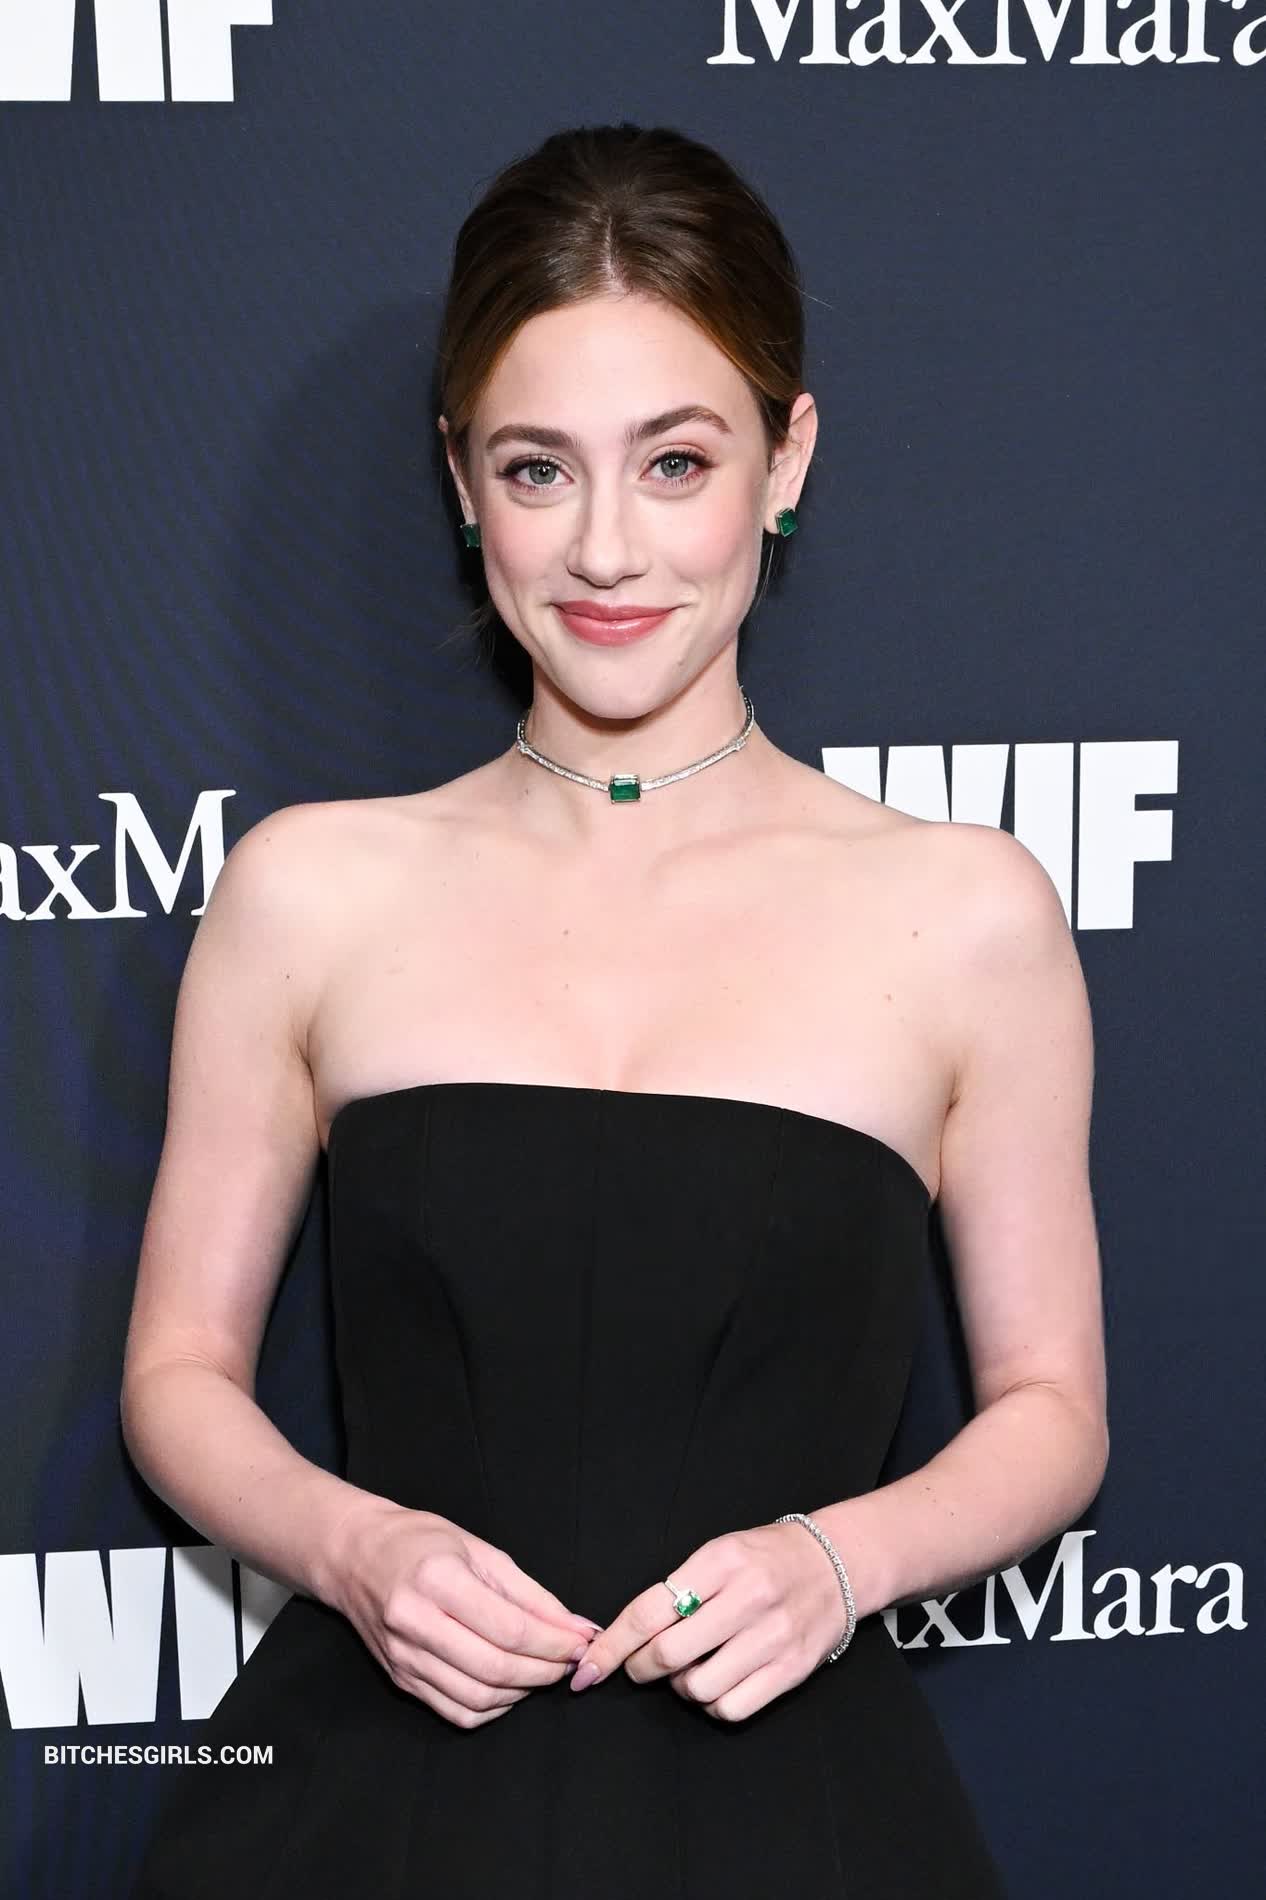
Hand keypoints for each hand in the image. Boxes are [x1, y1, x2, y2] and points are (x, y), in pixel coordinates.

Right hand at [335, 1501, 602, 1728]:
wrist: (354, 1555)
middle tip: (570, 1661)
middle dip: (545, 1671)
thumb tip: (577, 1626)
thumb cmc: (419, 1542)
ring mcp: (404, 1657)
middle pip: (495, 1668)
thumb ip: (530, 1594)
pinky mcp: (400, 1679)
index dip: (554, 1643)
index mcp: (438, 1579)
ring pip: (477, 1698)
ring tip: (543, 1671)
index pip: (510, 1629)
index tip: (582, 1642)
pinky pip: (454, 1712)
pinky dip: (491, 1709)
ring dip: (522, 1692)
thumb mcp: (479, 1550)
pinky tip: (509, 1688)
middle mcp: (415, 1622)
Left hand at [569, 1521, 849, 1720]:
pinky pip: (732, 1708)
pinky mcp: (791, 1670)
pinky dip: (712, 1704)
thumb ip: (678, 1589)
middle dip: (640, 1667)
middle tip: (641, 1665)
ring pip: (698, 1688)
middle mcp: (747, 1598)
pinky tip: (716, 1683)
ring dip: (680, 1687)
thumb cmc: (766, 1558)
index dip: (611, 1644)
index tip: (589, 1667)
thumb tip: (625, 1637)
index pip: (650, 1610)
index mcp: (721, 1561)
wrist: (835, 1564)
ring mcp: (772, 1637)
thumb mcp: (720, 1553)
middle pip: (669, 1653)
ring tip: (688, 1669)